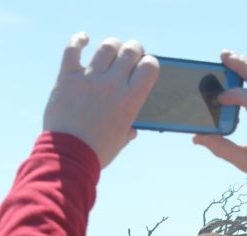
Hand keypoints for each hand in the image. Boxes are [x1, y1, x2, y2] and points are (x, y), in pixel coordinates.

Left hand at [43, 33, 158, 167]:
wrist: (69, 156)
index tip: (145, 66)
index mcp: (130, 100)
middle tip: (131, 55)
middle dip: (134, 49)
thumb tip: (132, 130)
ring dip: (112, 46)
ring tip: (111, 50)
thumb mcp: (119, 141)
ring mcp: (89, 79)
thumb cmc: (97, 152)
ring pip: (106, 47)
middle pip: (130, 51)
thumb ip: (128, 130)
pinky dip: (79, 41)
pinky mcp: (67, 77)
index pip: (149, 66)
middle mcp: (113, 84)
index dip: (149, 63)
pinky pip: (73, 49)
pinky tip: (84, 39)